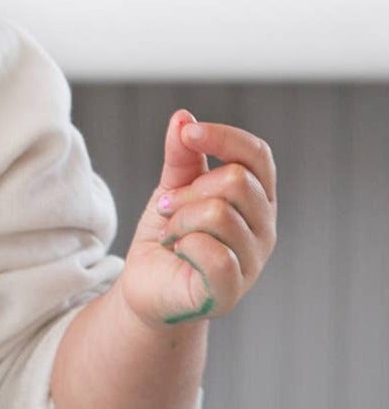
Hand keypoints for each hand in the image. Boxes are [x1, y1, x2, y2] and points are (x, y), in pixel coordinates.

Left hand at [118, 109, 278, 327]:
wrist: (145, 286)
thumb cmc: (167, 237)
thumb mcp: (171, 188)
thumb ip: (181, 156)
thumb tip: (183, 117)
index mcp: (257, 199)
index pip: (258, 155)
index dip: (224, 137)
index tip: (187, 134)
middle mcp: (264, 228)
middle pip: (237, 181)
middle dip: (188, 190)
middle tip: (166, 208)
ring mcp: (252, 261)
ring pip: (220, 213)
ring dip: (180, 220)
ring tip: (172, 235)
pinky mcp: (230, 291)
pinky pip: (214, 254)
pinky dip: (185, 245)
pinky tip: (179, 253)